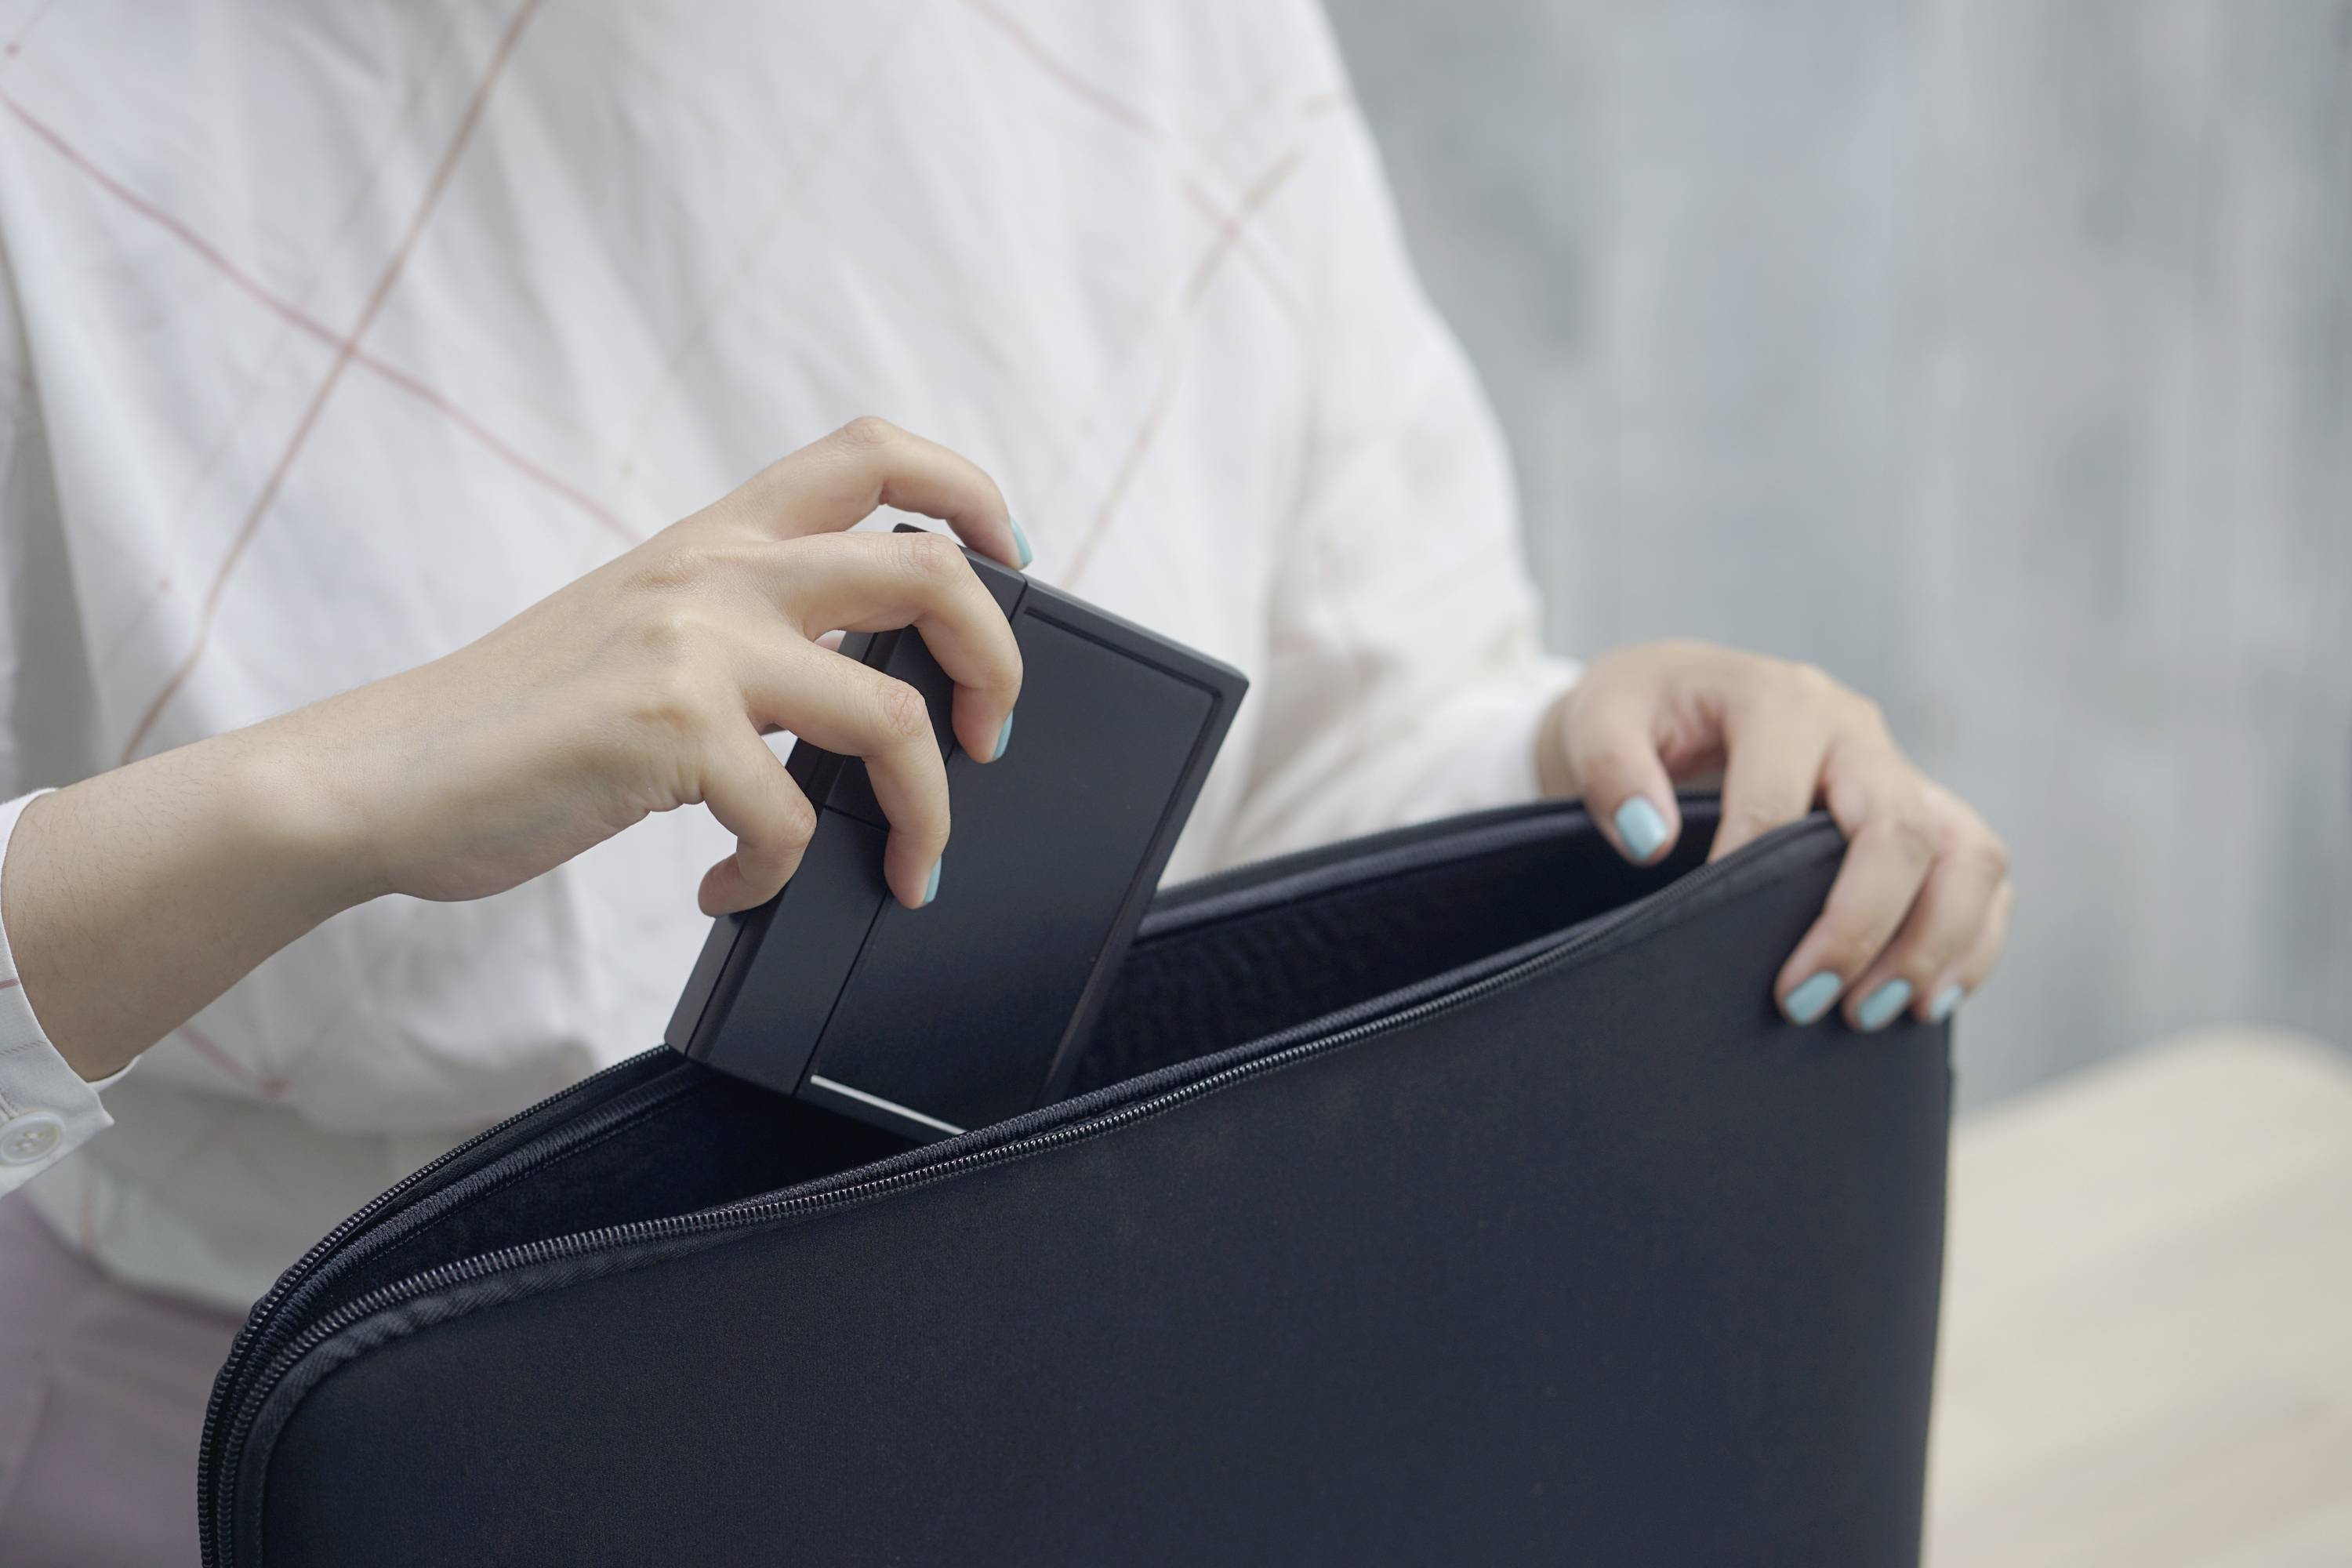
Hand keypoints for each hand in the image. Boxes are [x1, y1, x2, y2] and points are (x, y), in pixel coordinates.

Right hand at [304, 418, 1025, 914]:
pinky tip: (736, 891)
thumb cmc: (514, 726)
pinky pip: (793, 819)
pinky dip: (782, 878)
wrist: (379, 778)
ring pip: (895, 716)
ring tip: (908, 864)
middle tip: (993, 737)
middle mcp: (715, 572)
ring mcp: (694, 646)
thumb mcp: (644, 636)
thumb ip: (748, 632)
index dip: (971, 490)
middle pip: (931, 568)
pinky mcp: (669, 732)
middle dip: (1001, 660)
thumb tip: (872, 686)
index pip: (871, 450)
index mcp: (713, 538)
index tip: (1012, 558)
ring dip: (926, 812)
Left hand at [1538, 640, 2010, 1029]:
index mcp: (1781, 701)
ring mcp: (1902, 774)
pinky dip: (1971, 942)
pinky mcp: (1927, 816)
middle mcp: (1857, 733)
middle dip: (1859, 926)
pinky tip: (1923, 1003)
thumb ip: (1609, 768)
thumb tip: (1649, 841)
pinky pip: (1983, 876)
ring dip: (1932, 943)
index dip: (1750, 872)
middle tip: (1800, 1001)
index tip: (1711, 938)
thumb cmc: (1640, 714)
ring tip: (1869, 1015)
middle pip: (1901, 830)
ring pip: (1967, 853)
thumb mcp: (1599, 718)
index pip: (1782, 799)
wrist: (1675, 703)